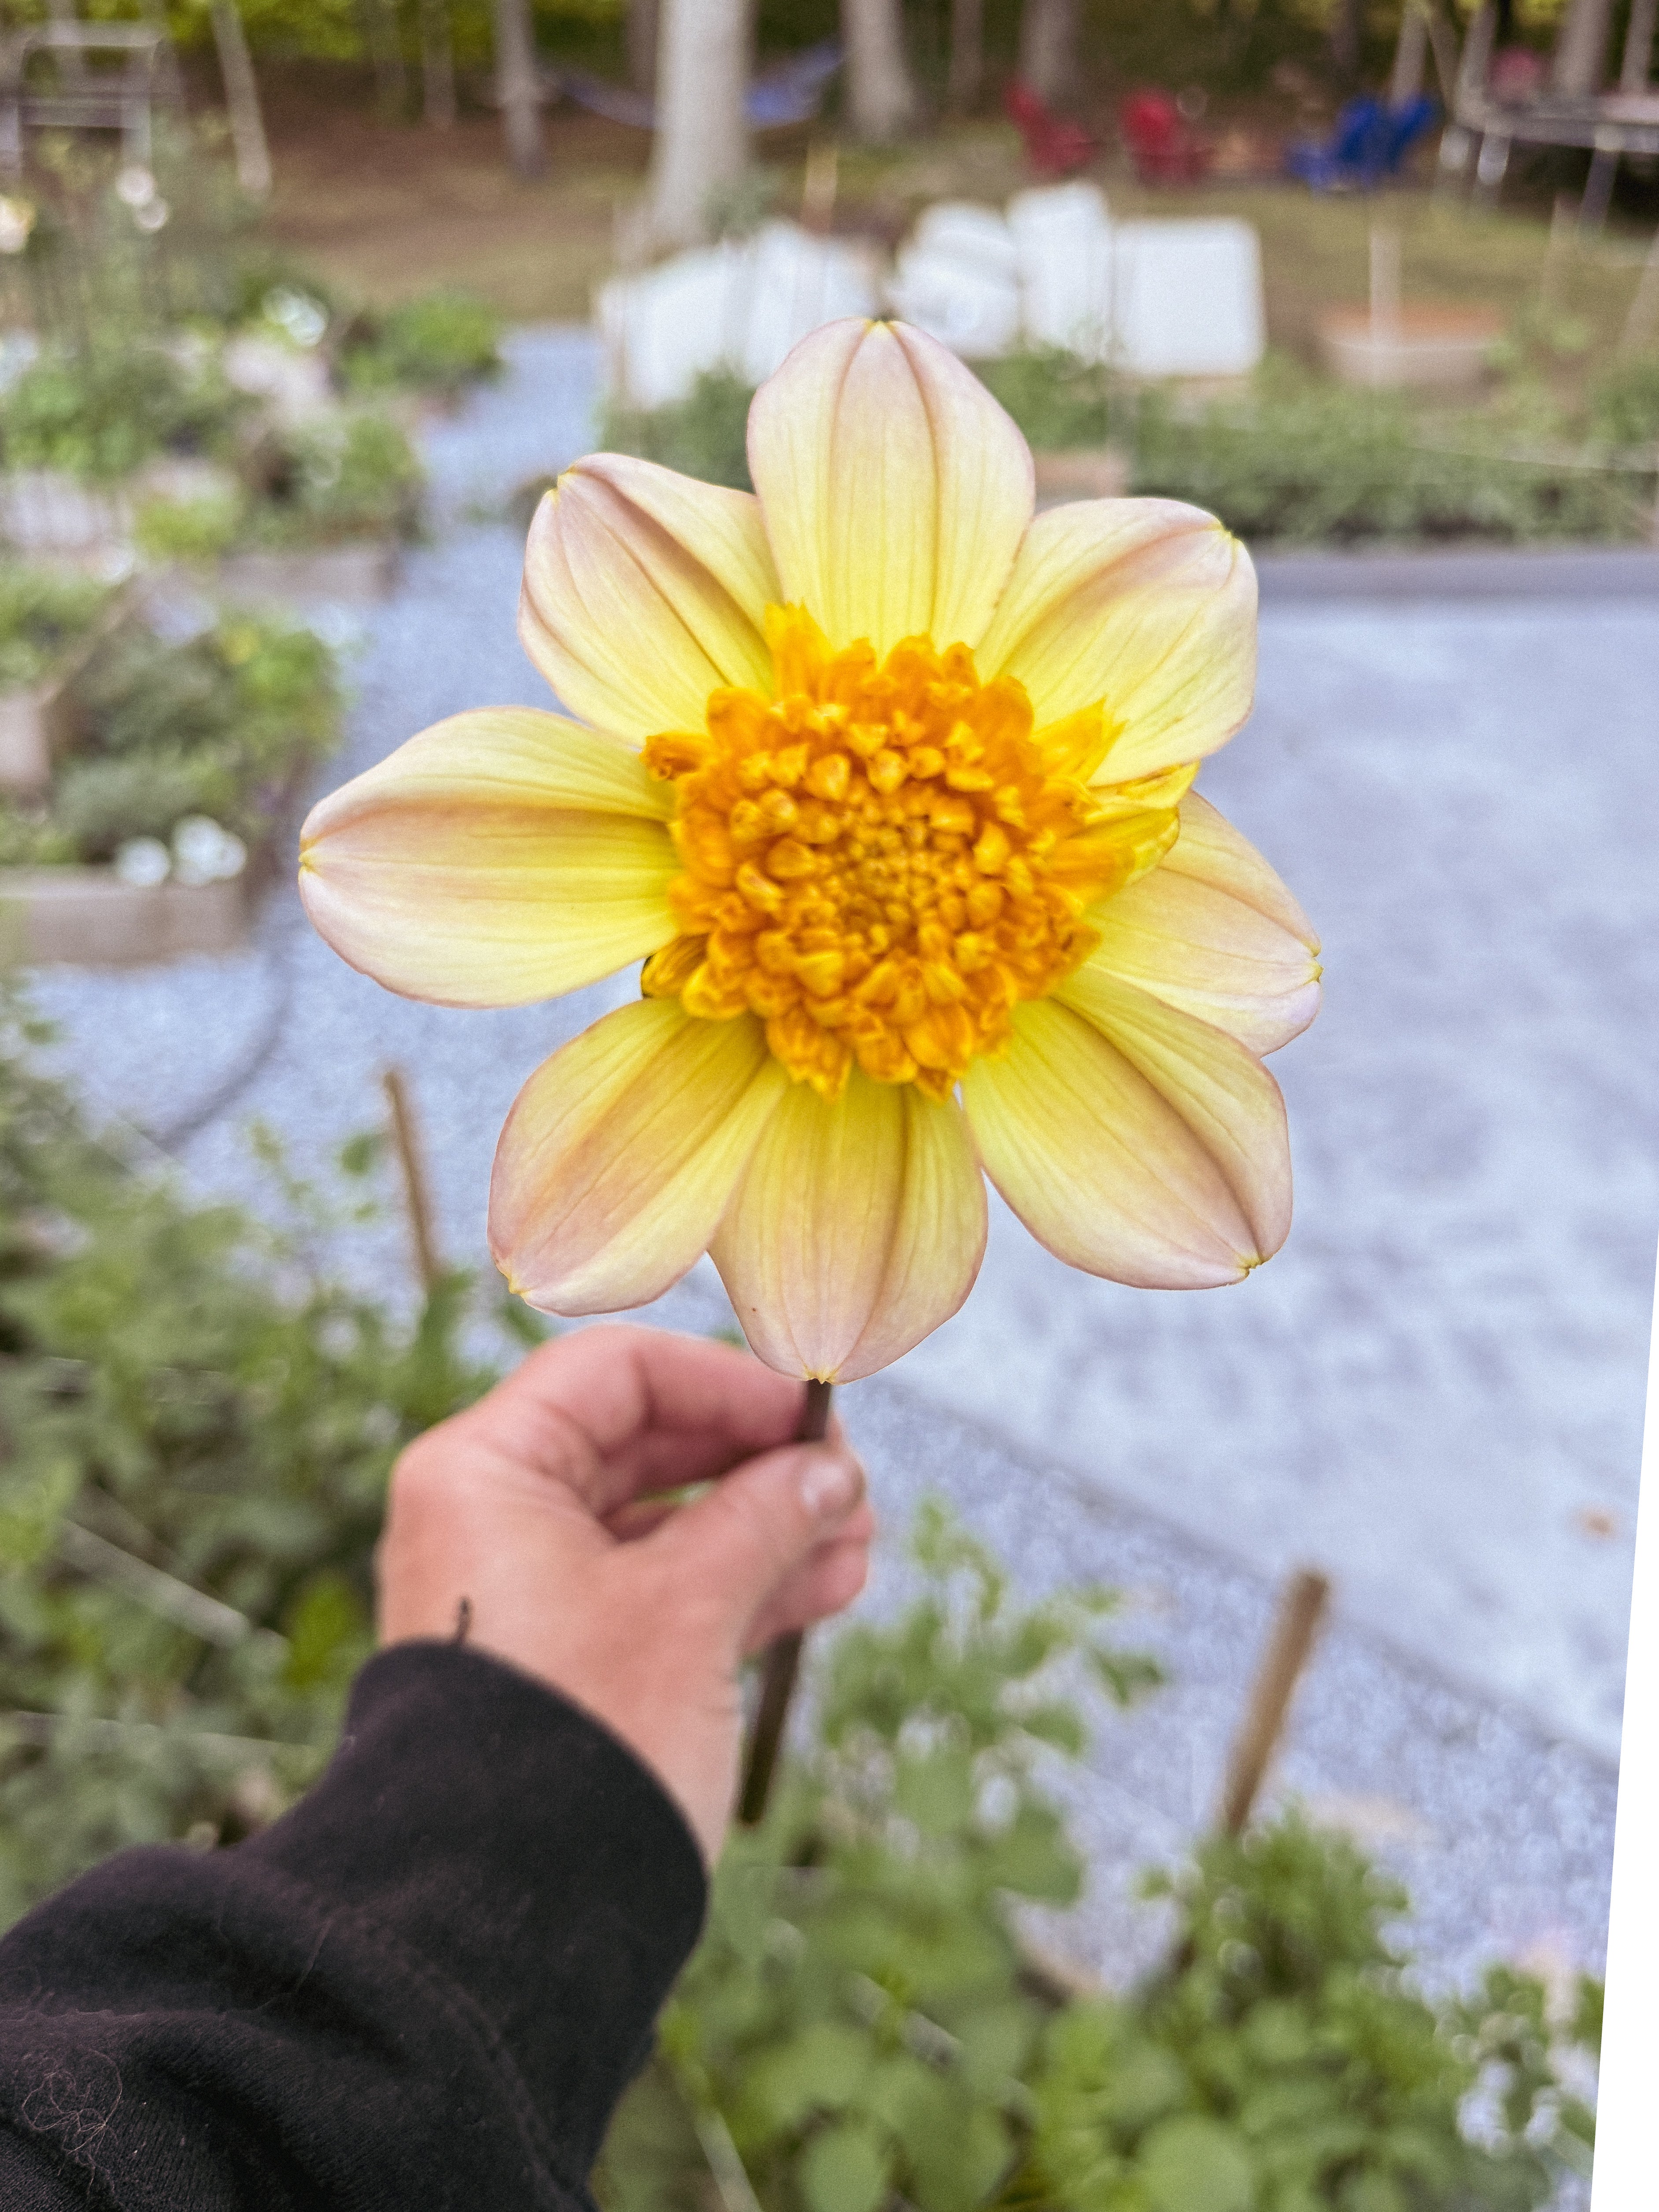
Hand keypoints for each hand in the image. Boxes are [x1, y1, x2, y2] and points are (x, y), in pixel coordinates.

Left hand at [376, 1326, 872, 1863]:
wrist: (510, 1920)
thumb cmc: (583, 1737)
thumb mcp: (689, 1607)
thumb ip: (764, 1519)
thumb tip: (825, 1474)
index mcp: (486, 1474)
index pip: (615, 1376)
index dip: (723, 1384)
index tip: (811, 1415)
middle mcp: (494, 1523)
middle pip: (644, 1447)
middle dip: (757, 1465)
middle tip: (850, 1486)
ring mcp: (529, 1597)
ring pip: (663, 1528)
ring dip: (765, 1528)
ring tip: (857, 1543)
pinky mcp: (566, 1663)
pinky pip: (659, 1596)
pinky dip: (738, 1586)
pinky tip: (827, 1586)